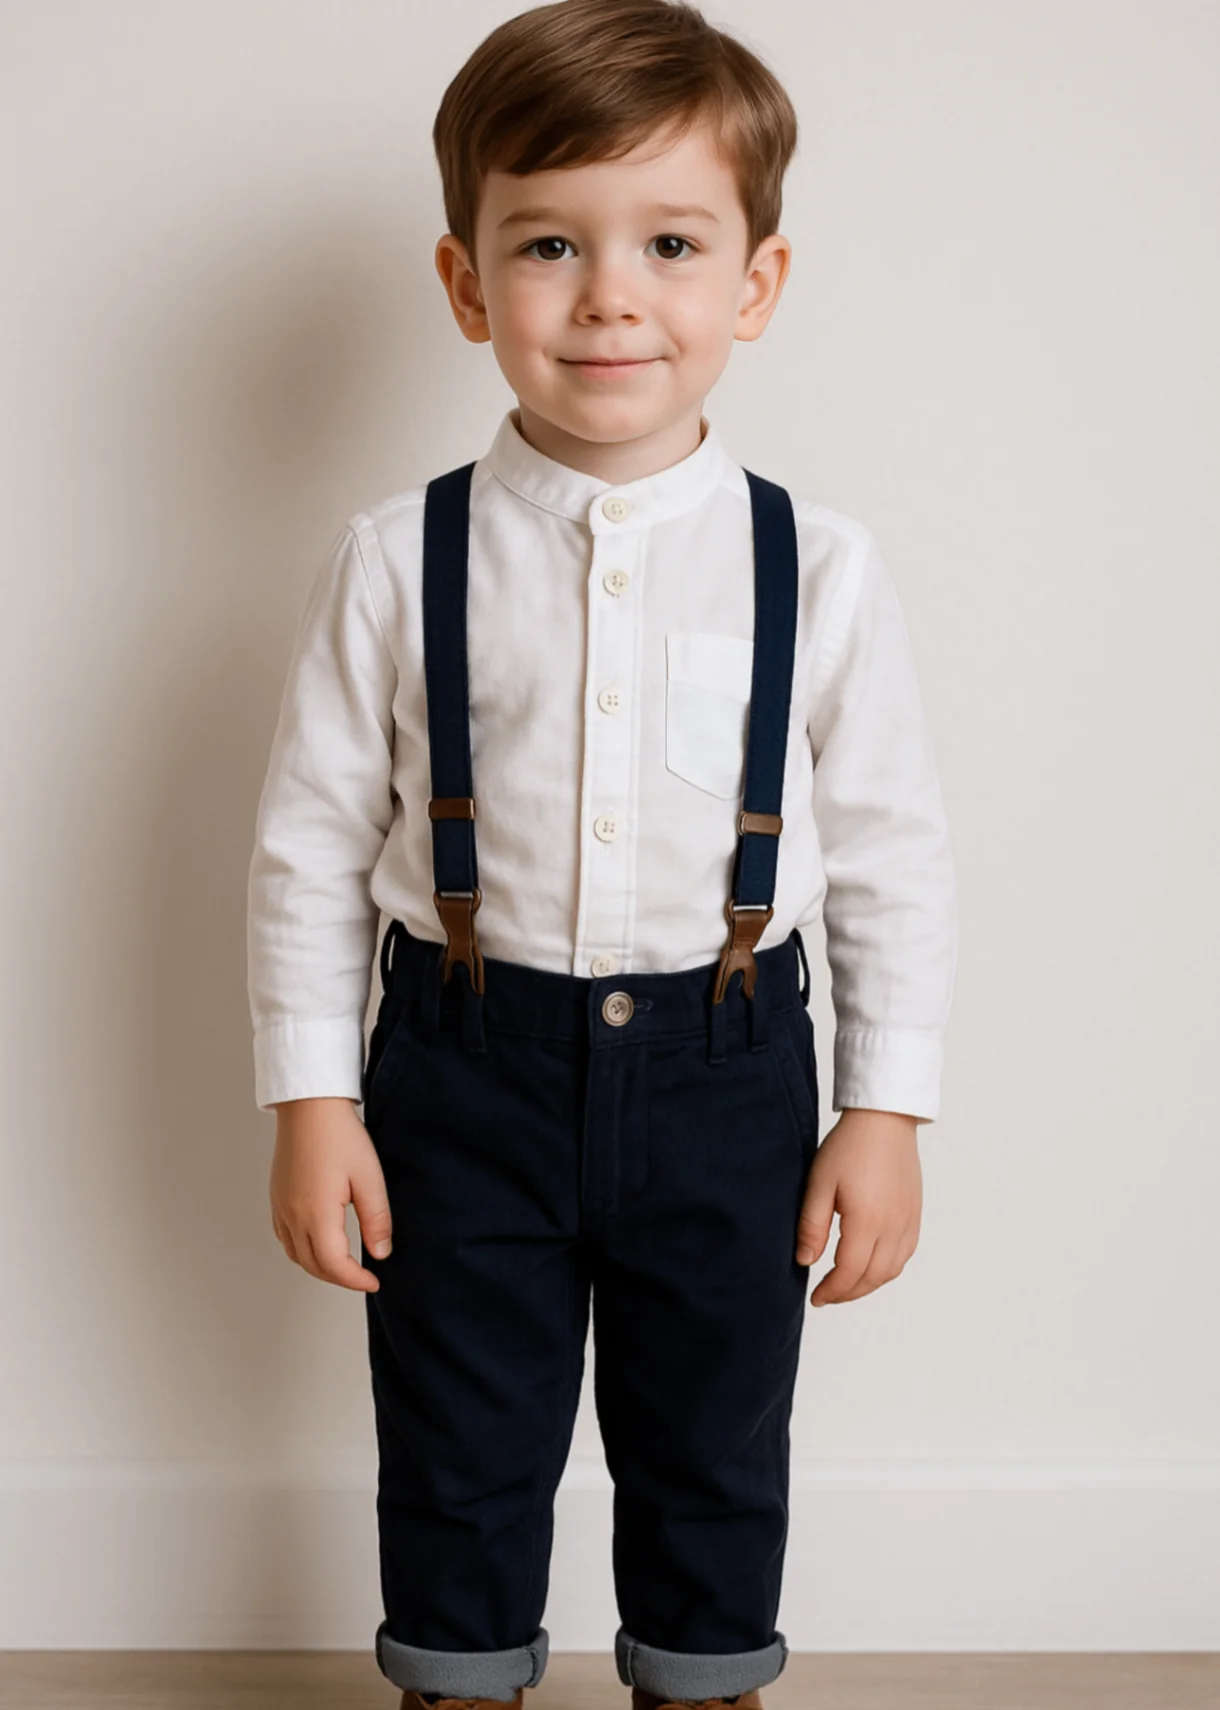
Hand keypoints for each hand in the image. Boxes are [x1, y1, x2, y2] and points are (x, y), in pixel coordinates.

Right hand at [269, 1098, 392, 1291]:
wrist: (310, 1105)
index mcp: (316, 1213)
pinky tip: (319, 1242)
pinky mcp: (276, 1197)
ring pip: (295, 1254)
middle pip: (312, 1265)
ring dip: (319, 1266)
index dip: (354, 1280)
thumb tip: (380, 1253)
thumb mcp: (369, 1178)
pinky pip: (285, 1237)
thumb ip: (376, 1220)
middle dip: (339, 1278)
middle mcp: (292, 1215)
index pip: (333, 1264)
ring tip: (344, 1264)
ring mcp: (280, 1206)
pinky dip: (302, 1250)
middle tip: (363, 1277)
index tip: (374, 1282)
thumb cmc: (339, 1135)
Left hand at [795, 1108, 921, 1305]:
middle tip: (827, 1296)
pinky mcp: (915, 1214)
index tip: (815, 1297)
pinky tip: (870, 1266)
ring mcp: (908, 1221)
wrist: (884, 1120)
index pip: (849, 1272)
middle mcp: (893, 1226)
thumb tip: (806, 1261)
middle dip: (848, 1293)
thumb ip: (811, 1226)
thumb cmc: (849, 1147)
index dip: (831, 1291)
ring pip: (891, 1271)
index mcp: (867, 1220)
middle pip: (872, 1277)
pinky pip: (905, 1255)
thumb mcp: (819, 1183)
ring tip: (846, 1285)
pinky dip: (887, 1270)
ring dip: (868, 1284)